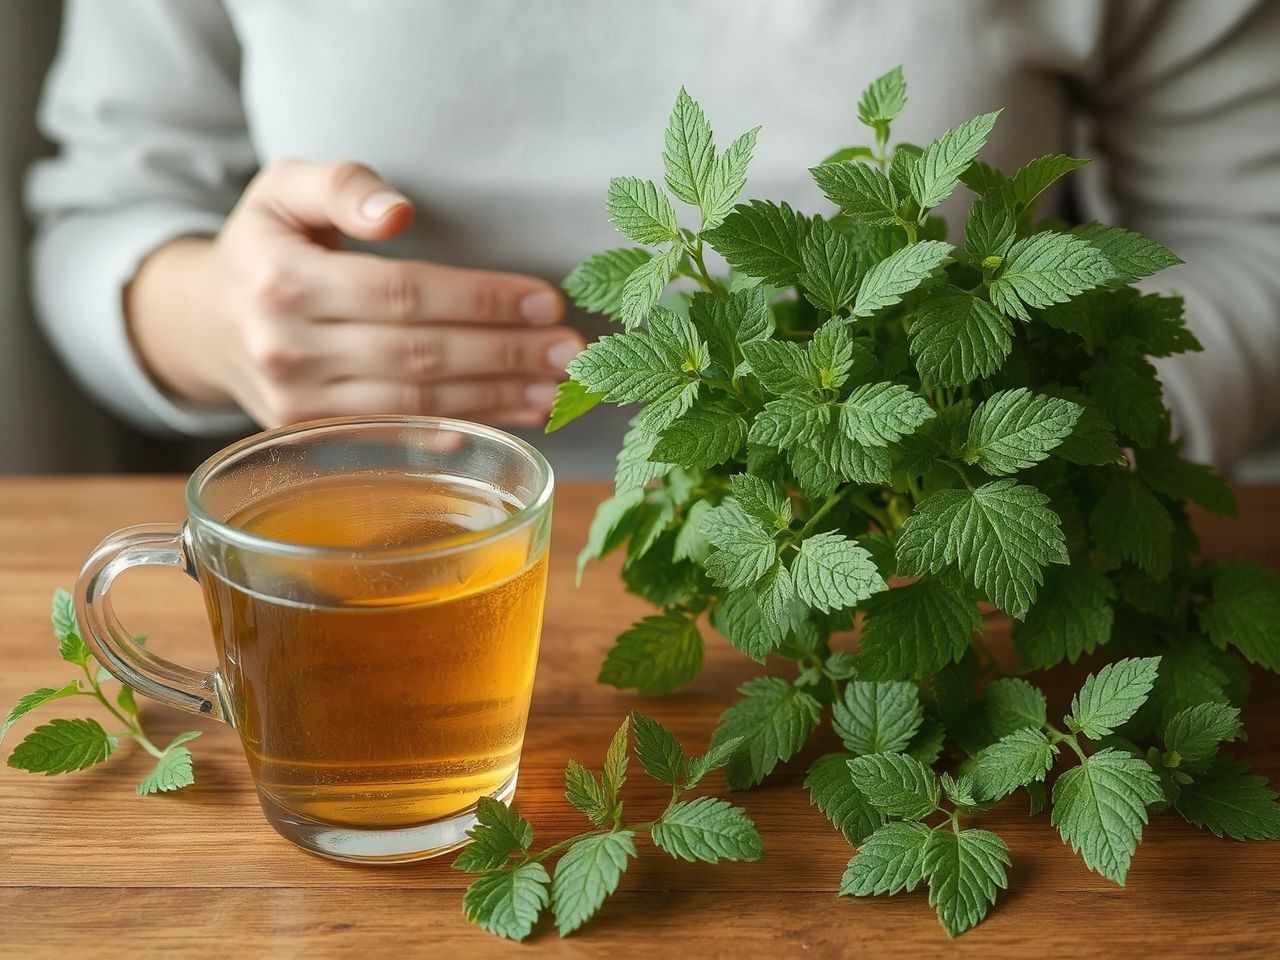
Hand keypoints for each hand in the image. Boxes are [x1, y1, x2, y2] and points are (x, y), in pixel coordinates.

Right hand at [126, 160, 582, 426]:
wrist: (202, 322)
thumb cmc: (264, 245)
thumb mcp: (284, 188)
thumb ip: (341, 183)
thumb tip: (398, 212)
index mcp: (284, 279)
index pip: (402, 292)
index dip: (479, 300)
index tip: (544, 301)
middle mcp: (287, 347)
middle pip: (419, 355)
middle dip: (505, 354)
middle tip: (571, 351)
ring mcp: (297, 402)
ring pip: (415, 403)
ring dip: (496, 398)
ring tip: (558, 388)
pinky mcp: (310, 436)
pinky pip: (397, 434)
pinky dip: (460, 430)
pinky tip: (513, 419)